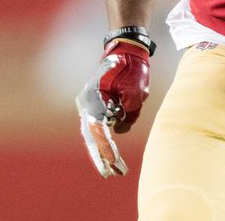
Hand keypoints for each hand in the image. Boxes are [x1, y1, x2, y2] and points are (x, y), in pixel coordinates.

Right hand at [75, 38, 150, 177]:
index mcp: (95, 99)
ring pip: (94, 132)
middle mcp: (87, 102)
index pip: (98, 130)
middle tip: (111, 174)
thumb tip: (118, 132)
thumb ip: (128, 117)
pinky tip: (113, 152)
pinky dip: (105, 138)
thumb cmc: (132, 69)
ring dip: (103, 149)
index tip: (114, 163)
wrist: (126, 50)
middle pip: (91, 135)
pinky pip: (98, 125)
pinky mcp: (95, 103)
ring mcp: (89, 102)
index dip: (106, 149)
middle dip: (101, 156)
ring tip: (117, 167)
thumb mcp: (136, 94)